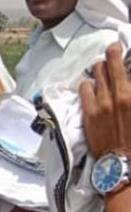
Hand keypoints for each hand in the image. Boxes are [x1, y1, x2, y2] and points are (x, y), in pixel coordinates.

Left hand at [80, 43, 130, 157]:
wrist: (124, 162)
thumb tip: (126, 83)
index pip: (127, 66)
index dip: (124, 55)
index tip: (123, 49)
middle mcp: (120, 94)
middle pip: (111, 62)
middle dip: (112, 52)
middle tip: (113, 49)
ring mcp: (102, 101)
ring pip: (97, 72)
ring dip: (100, 68)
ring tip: (102, 69)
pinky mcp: (89, 110)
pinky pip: (85, 87)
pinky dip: (89, 83)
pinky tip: (92, 85)